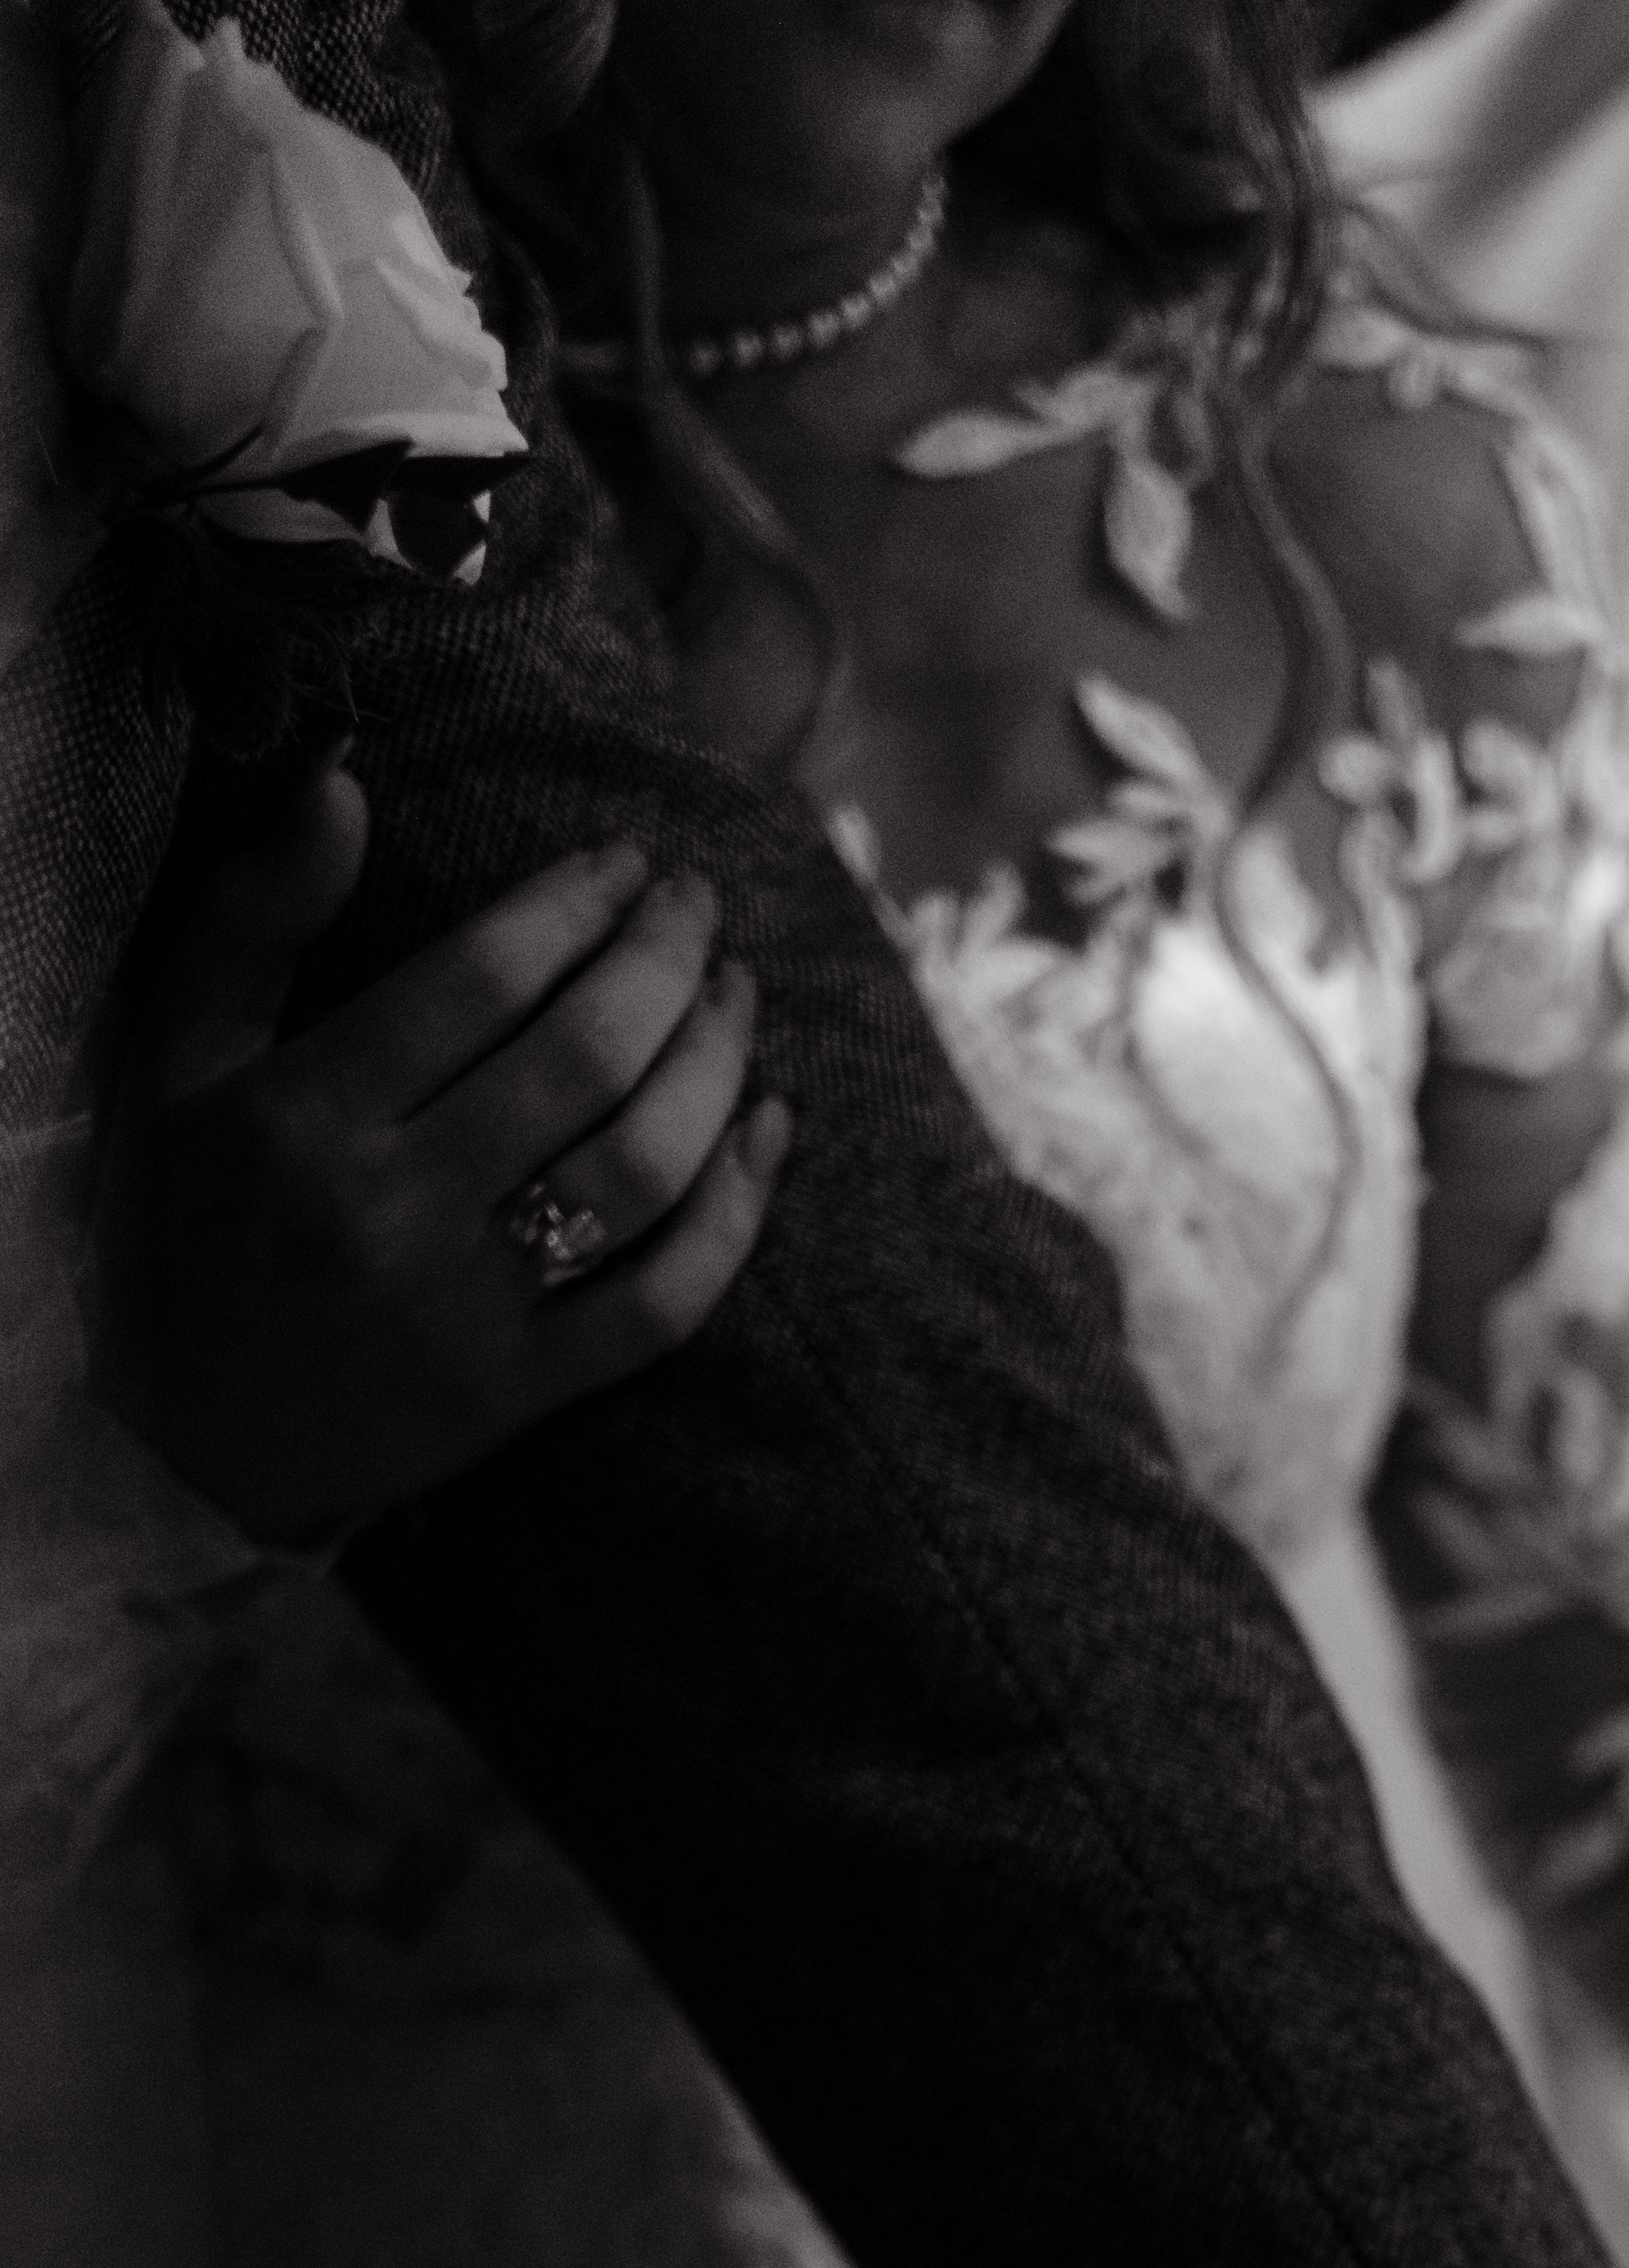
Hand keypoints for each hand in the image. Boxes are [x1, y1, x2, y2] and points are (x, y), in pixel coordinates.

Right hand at [90, 760, 788, 1547]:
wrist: (183, 1438)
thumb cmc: (184, 1223)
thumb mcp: (175, 1059)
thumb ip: (253, 917)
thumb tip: (341, 783)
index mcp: (307, 1113)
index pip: (483, 979)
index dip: (575, 904)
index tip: (628, 863)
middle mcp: (392, 1210)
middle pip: (581, 1060)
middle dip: (663, 961)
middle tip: (698, 904)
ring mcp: (466, 1311)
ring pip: (637, 1170)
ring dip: (712, 1067)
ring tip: (735, 995)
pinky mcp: (520, 1393)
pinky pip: (661, 1304)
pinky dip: (734, 1215)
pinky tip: (767, 1128)